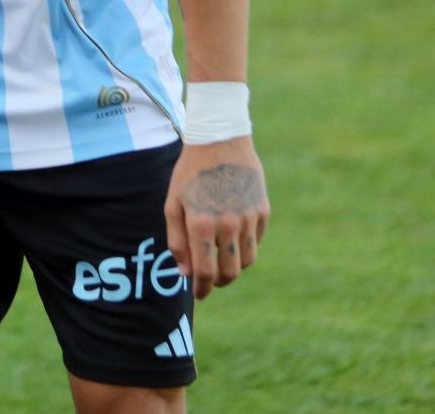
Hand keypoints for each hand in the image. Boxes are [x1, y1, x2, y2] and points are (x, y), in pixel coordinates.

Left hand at [164, 138, 268, 298]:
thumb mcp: (173, 204)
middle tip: (210, 281)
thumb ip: (177, 240)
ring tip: (220, 261)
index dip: (202, 288)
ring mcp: (248, 218)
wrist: (219, 141)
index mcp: (201, 223)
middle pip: (230, 273)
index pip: (206, 271)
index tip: (199, 294)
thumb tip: (184, 272)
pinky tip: (232, 238)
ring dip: (233, 268)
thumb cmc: (189, 173)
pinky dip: (244, 247)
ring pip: (246, 261)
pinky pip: (256, 241)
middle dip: (218, 282)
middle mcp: (228, 224)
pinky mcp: (263, 211)